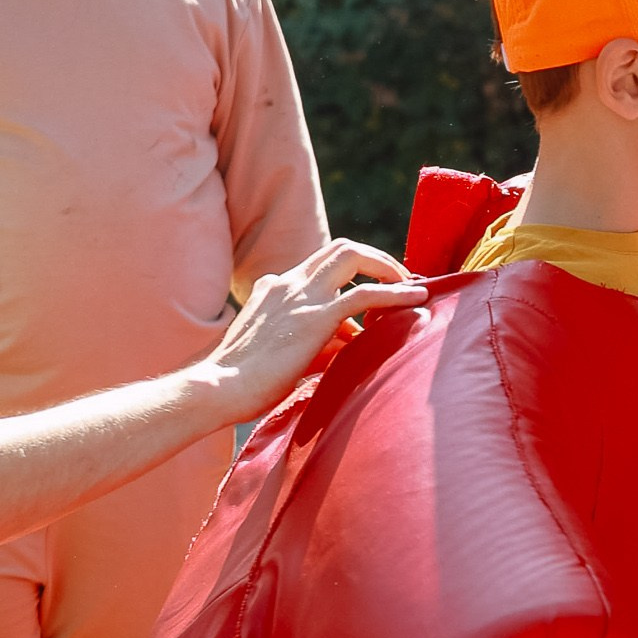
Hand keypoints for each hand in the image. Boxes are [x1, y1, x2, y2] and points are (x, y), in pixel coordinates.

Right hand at [203, 240, 425, 422]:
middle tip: (399, 278)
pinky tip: (418, 299)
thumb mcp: (279, 353)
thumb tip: (350, 346)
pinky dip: (396, 292)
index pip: (317, 268)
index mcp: (272, 288)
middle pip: (338, 249)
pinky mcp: (316, 315)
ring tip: (413, 287)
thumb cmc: (242, 383)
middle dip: (374, 258)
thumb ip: (312, 344)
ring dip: (387, 267)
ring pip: (352, 255)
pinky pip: (366, 293)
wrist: (219, 388)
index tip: (373, 293)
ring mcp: (300, 294)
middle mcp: (287, 282)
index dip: (350, 275)